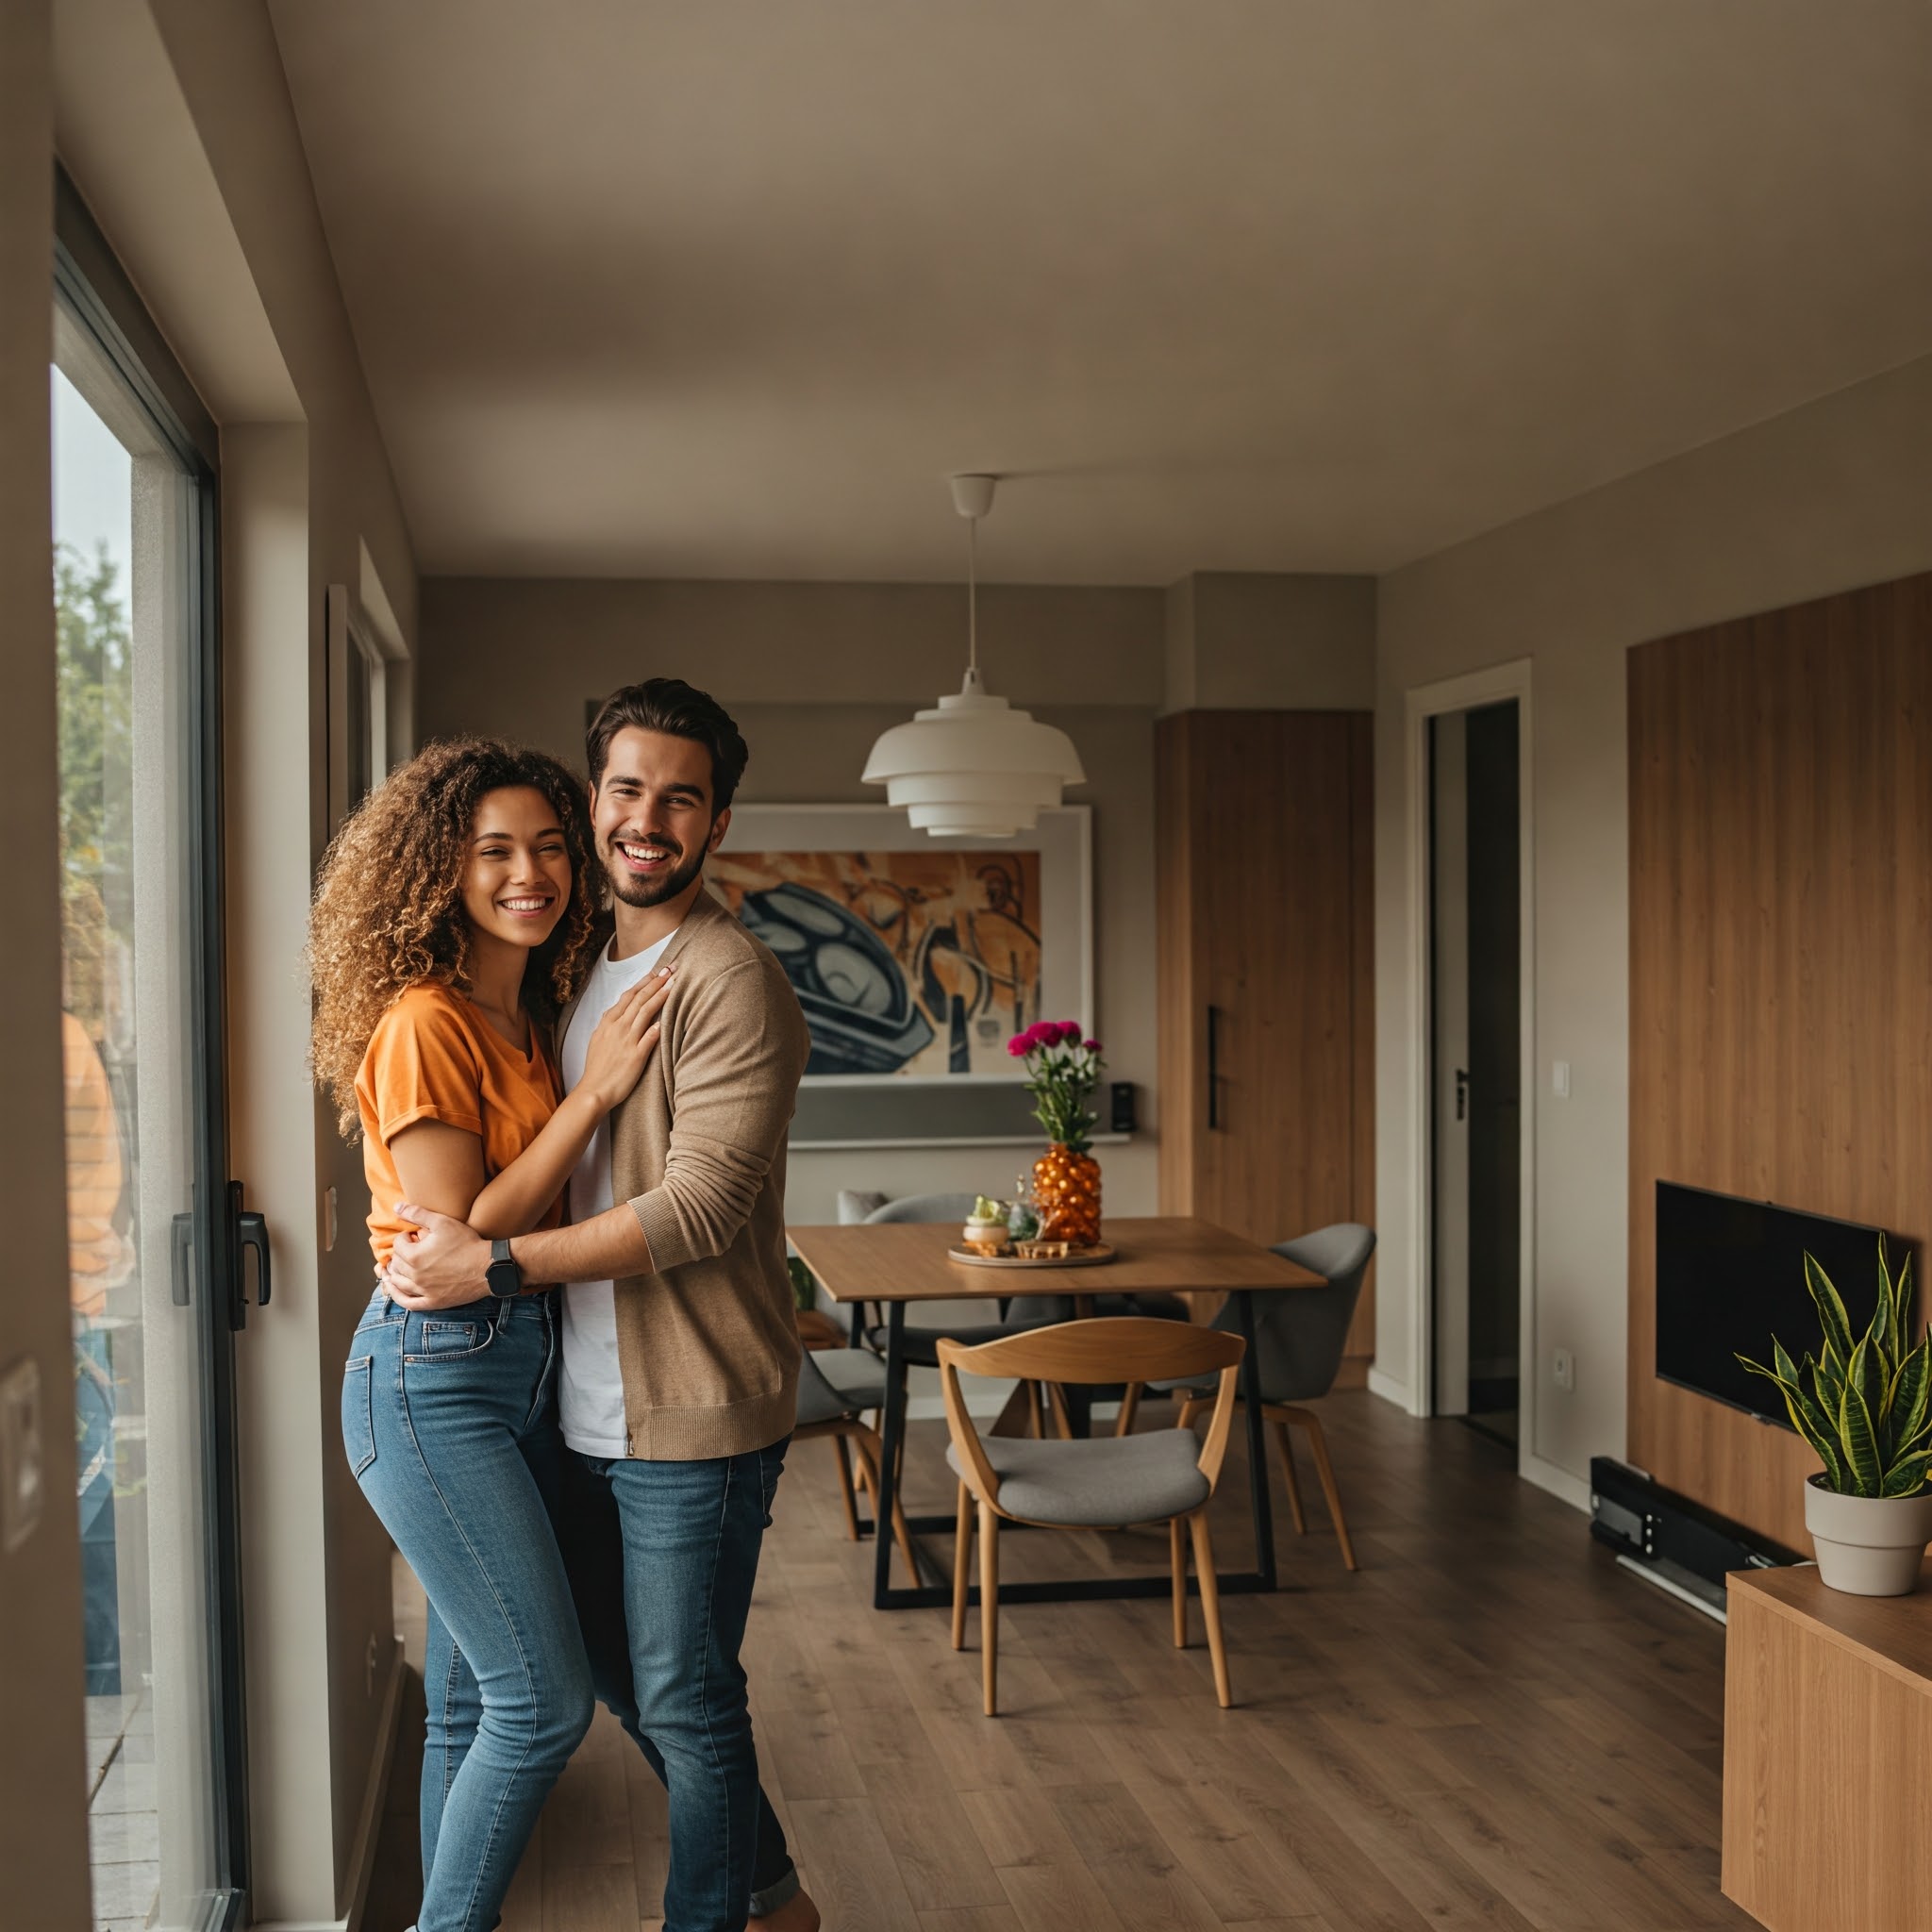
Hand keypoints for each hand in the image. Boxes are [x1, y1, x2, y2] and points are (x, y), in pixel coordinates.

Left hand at [384, 1203, 492, 1308]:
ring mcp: (423, 1291)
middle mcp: (415, 1275)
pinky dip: (397, 1296)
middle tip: (412, 1248)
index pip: (398, 1245)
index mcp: (414, 1256)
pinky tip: (394, 1289)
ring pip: (398, 1282)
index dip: (405, 1237)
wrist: (488, 1267)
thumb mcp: (443, 1222)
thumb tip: (396, 1207)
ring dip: (395, 1272)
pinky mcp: (432, 1302)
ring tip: (400, 1265)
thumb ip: (417, 1213)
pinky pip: (408, 1303)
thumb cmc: (467, 1243)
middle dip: (401, 1253)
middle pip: (396, 1263)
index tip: (415, 1236)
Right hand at [579, 964, 675, 1112]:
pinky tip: (666, 1019)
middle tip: (671, 968)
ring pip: (645, 1013)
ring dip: (660, 996)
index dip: (645, 982)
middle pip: (639, 999)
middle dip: (656, 982)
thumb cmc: (598, 1068)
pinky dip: (656, 1028)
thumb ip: (611, 1024)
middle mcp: (617, 1028)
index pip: (629, 995)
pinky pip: (648, 1039)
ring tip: (674, 983)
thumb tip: (622, 1013)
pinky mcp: (635, 1057)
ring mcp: (626, 1041)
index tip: (658, 971)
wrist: (593, 1091)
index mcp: (609, 1022)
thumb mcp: (599, 1040)